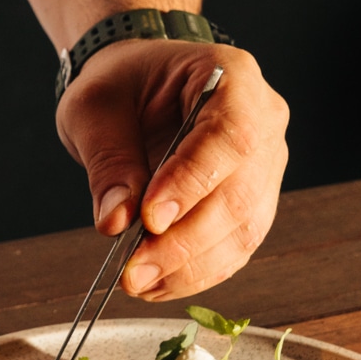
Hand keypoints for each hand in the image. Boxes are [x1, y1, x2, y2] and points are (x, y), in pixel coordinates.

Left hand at [56, 40, 288, 300]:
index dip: (194, 182)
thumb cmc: (120, 83)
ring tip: (138, 281)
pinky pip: (235, 245)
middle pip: (241, 192)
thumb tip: (116, 221)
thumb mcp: (95, 107)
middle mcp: (263, 120)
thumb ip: (108, 160)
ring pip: (243, 229)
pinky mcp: (254, 200)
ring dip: (190, 265)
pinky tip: (156, 282)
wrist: (136, 87)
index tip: (150, 218)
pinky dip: (196, 271)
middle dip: (185, 241)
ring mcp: (266, 163)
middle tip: (133, 269)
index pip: (230, 135)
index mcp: (233, 76)